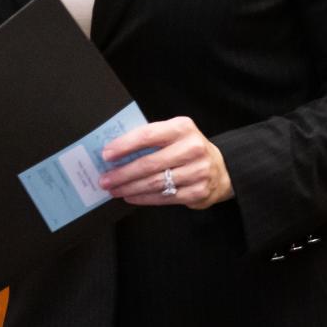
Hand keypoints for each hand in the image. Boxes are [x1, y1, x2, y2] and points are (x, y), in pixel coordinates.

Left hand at [99, 116, 233, 208]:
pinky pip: (164, 197)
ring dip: (130, 188)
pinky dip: (143, 198)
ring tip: (114, 189)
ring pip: (155, 183)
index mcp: (182, 128)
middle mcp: (192, 148)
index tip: (106, 154)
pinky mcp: (198, 192)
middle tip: (105, 179)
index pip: (147, 135)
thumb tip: (115, 151)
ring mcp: (197, 171)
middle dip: (123, 173)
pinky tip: (131, 196)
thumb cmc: (187, 148)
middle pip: (149, 163)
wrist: (222, 169)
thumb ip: (150, 138)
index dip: (124, 145)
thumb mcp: (174, 134)